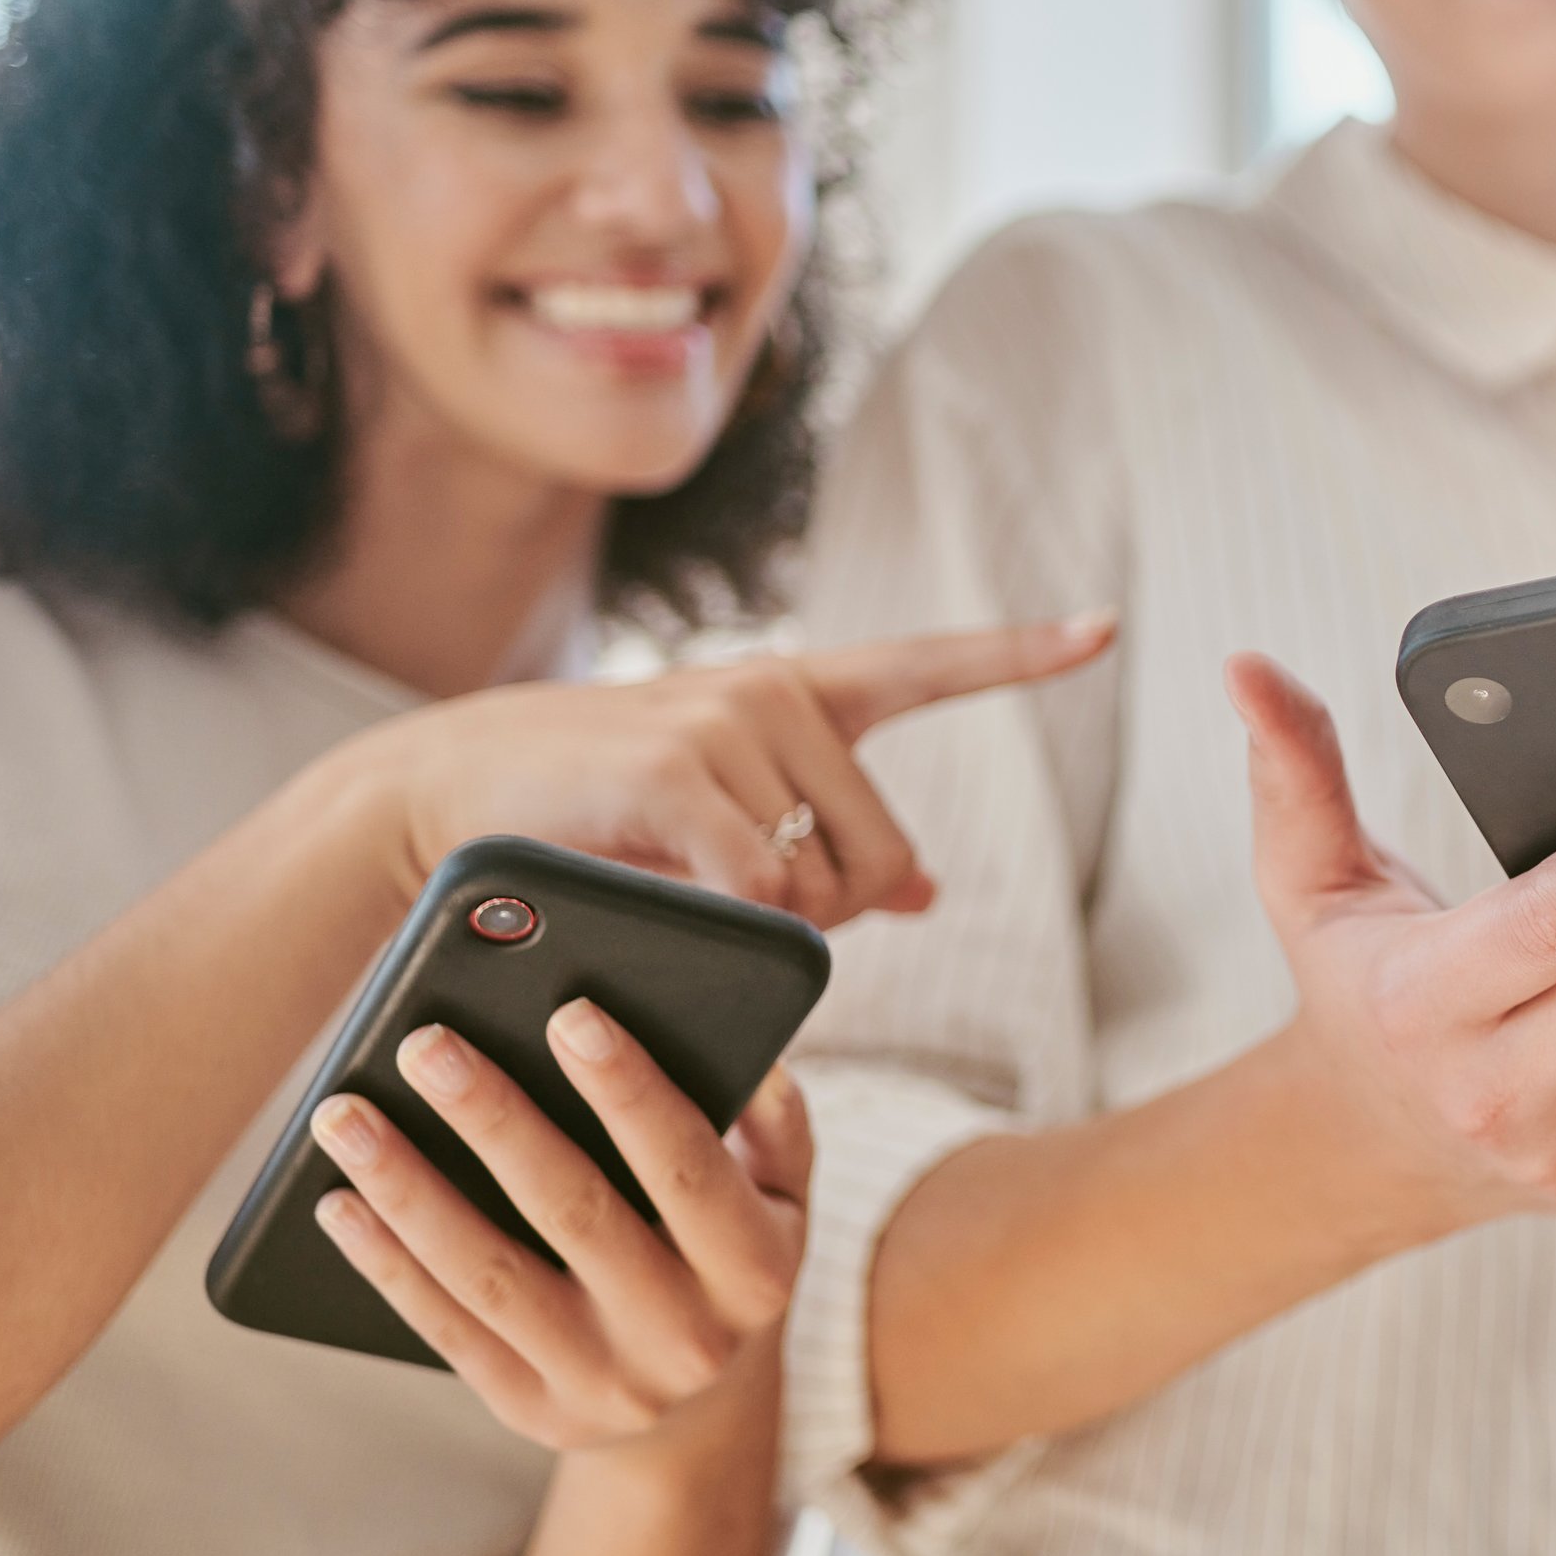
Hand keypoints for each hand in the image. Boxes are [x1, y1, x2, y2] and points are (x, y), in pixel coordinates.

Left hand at [308, 1003, 807, 1452]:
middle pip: (575, 1212)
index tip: (570, 1012)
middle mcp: (688, 1336)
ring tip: (346, 1114)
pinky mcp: (532, 1411)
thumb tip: (742, 1046)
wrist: (699, 1414)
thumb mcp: (784, 1195)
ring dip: (411, 1189)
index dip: (631, 1091)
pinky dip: (388, 1265)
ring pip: (491, 1275)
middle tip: (427, 1043)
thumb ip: (775, 1120)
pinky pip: (448, 1331)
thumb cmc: (729, 1255)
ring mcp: (605, 1383)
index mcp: (758, 1270)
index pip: (689, 1167)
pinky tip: (339, 1204)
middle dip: (494, 1119)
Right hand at [333, 618, 1115, 928]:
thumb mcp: (724, 817)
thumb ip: (826, 842)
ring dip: (771, 926)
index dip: (1021, 653)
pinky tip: (676, 901)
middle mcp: (777, 692)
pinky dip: (736, 927)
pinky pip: (762, 889)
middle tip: (733, 900)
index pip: (929, 666)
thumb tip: (926, 892)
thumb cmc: (596, 814)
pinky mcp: (679, 771)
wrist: (451, 793)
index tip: (1104, 628)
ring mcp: (730, 723)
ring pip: (822, 885)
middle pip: (880, 853)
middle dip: (826, 911)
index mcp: (798, 694)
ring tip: (684, 886)